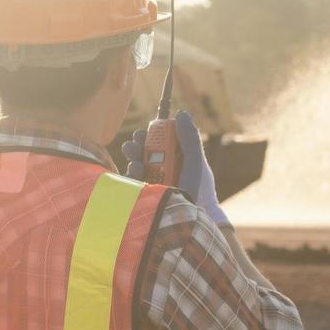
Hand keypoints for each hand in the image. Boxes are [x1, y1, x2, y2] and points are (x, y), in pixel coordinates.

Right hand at [121, 113, 229, 227]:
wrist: (194, 215)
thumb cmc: (199, 188)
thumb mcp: (195, 161)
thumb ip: (190, 138)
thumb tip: (181, 113)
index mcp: (174, 156)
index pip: (158, 139)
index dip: (149, 134)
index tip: (146, 132)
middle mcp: (161, 166)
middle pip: (142, 150)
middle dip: (136, 145)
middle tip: (135, 144)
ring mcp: (151, 180)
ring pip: (134, 163)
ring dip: (133, 159)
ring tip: (137, 163)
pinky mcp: (143, 193)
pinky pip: (130, 180)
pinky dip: (130, 175)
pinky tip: (136, 175)